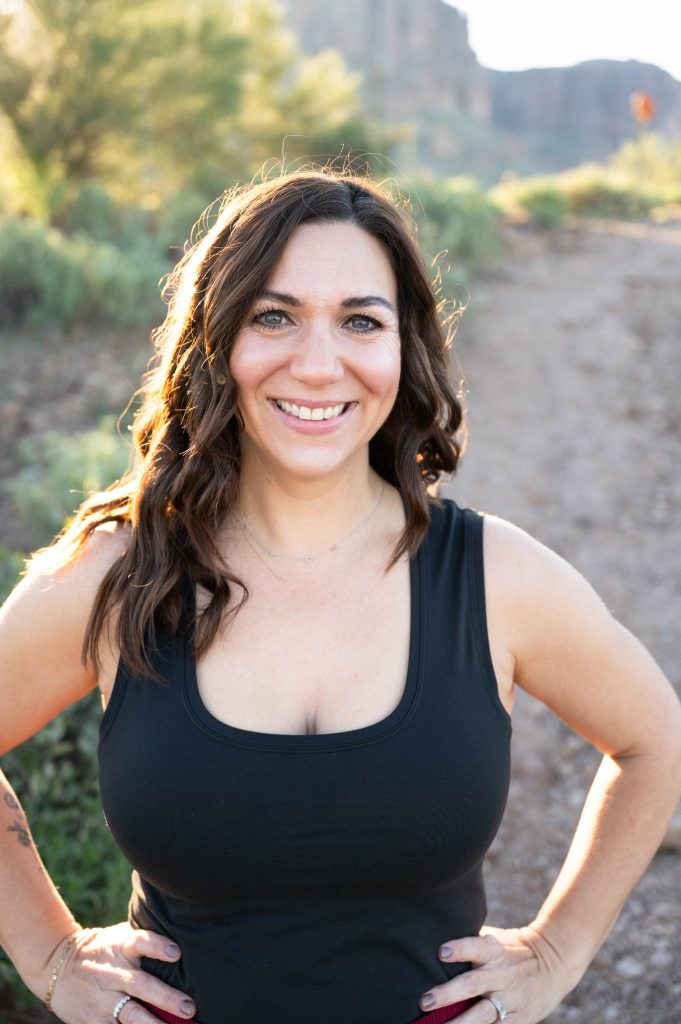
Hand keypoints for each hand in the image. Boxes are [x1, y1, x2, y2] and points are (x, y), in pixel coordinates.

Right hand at [41, 923, 196, 1023]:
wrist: (57, 967)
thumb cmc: (103, 949)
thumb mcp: (118, 936)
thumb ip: (144, 940)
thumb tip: (182, 941)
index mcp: (120, 946)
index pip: (140, 941)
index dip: (158, 946)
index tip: (176, 952)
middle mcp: (112, 972)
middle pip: (141, 984)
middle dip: (166, 997)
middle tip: (189, 1007)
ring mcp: (101, 999)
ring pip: (130, 1015)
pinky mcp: (92, 1020)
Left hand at [418, 924, 582, 1023]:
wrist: (554, 962)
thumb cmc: (513, 948)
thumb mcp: (496, 939)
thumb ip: (471, 941)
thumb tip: (435, 937)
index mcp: (493, 951)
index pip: (474, 947)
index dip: (459, 949)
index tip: (441, 952)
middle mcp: (500, 975)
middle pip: (471, 984)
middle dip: (447, 994)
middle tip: (425, 1000)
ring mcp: (509, 999)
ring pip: (482, 1014)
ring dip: (459, 1023)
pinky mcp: (518, 1018)